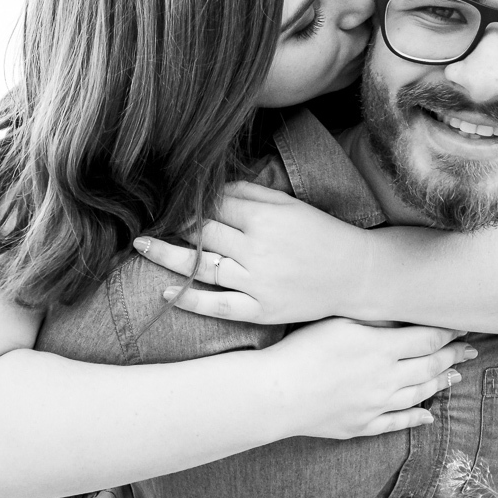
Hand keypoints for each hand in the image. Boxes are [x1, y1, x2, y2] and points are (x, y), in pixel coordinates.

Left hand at [133, 181, 371, 323]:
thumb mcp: (289, 205)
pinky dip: (191, 301)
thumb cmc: (321, 234)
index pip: (214, 208)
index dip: (190, 205)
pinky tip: (166, 293)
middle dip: (175, 226)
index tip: (169, 203)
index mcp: (264, 219)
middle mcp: (257, 250)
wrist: (356, 274)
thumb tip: (212, 187)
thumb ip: (249, 193)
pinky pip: (219, 306)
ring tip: (141, 246)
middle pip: (204, 235)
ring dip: (167, 256)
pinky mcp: (261, 310)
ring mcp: (258, 283)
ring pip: (203, 268)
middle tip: (147, 221)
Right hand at [263, 318, 473, 438]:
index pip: (427, 338)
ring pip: (419, 394)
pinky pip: (398, 422)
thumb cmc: (301, 350)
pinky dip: (416, 418)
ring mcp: (377, 405)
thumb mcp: (337, 321)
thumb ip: (374, 318)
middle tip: (471, 350)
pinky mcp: (363, 425)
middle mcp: (386, 378)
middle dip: (453, 356)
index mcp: (381, 348)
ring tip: (456, 376)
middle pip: (430, 366)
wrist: (277, 393)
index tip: (461, 326)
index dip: (448, 332)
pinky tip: (428, 416)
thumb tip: (403, 314)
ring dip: (441, 383)